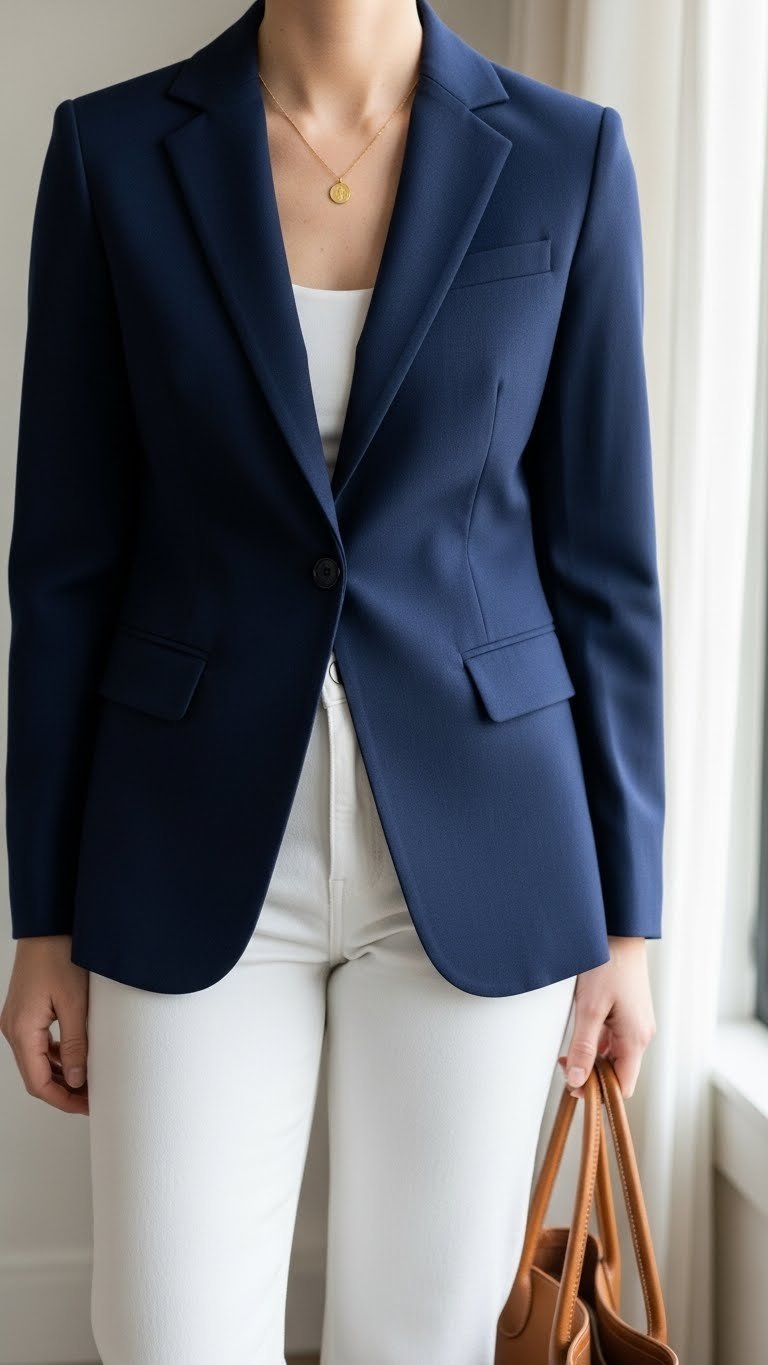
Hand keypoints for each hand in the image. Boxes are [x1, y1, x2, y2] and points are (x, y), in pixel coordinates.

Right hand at [0, 936, 89, 1114]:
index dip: (63, 1100)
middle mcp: (13, 1029)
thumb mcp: (76, 1004)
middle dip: (63, 1092)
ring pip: (36, 1062)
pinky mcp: (24, 1013)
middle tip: (91, 1099)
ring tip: (88, 1083)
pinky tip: (76, 1058)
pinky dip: (55, 1057)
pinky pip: (37, 1045)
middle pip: (35, 1076)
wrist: (48, 926)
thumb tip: (78, 1080)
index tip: (87, 1107)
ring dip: (60, 1075)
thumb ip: (76, 1045)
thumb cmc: (60, 956)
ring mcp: (16, 1021)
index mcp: (22, 1030)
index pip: (38, 1083)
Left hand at [557, 936, 655, 1099]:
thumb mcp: (589, 1009)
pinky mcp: (630, 1013)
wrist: (619, 932)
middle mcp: (641, 1035)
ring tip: (566, 1053)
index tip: (575, 1089)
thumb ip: (583, 1047)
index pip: (623, 1085)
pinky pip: (614, 1039)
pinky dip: (597, 1044)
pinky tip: (579, 1037)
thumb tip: (578, 1082)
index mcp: (636, 1038)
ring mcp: (636, 1023)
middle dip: (592, 1076)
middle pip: (619, 1072)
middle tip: (564, 1067)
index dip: (600, 1093)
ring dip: (592, 1059)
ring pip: (614, 1055)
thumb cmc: (608, 965)